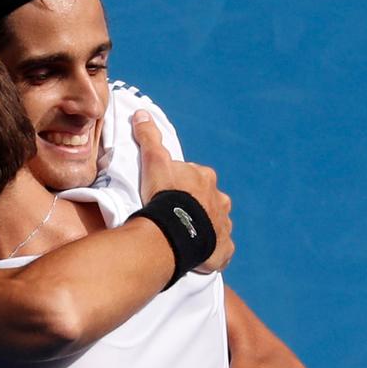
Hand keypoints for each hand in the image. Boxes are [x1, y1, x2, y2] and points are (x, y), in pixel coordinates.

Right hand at [132, 111, 233, 272]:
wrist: (175, 231)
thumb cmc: (165, 195)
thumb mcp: (154, 162)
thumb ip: (149, 138)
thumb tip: (141, 113)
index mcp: (206, 178)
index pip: (194, 178)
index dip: (180, 186)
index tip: (167, 194)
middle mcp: (220, 199)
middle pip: (207, 200)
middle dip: (195, 206)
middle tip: (174, 216)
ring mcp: (224, 224)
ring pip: (215, 223)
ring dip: (204, 227)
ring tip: (185, 236)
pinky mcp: (224, 247)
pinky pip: (221, 248)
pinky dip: (213, 250)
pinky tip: (200, 255)